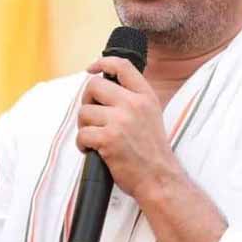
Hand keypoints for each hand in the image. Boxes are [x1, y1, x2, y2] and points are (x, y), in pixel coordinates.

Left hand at [76, 57, 182, 198]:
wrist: (159, 178)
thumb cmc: (151, 151)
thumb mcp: (151, 115)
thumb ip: (133, 99)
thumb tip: (104, 87)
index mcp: (145, 96)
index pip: (122, 66)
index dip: (102, 62)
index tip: (91, 69)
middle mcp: (134, 104)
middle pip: (94, 86)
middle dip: (87, 101)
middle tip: (92, 116)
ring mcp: (121, 121)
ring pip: (84, 112)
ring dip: (84, 126)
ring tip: (95, 138)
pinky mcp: (108, 139)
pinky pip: (82, 134)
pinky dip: (82, 144)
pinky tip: (92, 151)